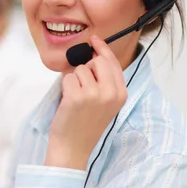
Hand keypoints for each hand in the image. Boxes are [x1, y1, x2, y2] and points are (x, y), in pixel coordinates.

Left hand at [46, 35, 127, 170]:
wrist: (74, 148)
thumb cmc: (87, 124)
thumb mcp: (106, 103)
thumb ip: (106, 81)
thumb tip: (95, 55)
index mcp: (121, 93)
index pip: (113, 62)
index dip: (103, 49)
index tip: (95, 40)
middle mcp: (111, 93)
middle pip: (98, 61)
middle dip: (87, 67)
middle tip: (82, 85)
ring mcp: (94, 94)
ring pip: (81, 69)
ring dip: (74, 80)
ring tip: (76, 99)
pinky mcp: (77, 97)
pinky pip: (68, 78)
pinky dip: (65, 87)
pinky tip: (68, 102)